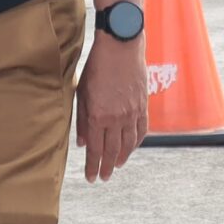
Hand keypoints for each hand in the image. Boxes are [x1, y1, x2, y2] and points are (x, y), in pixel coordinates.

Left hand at [74, 35, 146, 182]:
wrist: (121, 45)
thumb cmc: (96, 66)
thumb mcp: (82, 92)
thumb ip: (80, 119)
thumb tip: (81, 142)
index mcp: (97, 115)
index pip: (94, 149)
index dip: (92, 166)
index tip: (90, 178)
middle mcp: (116, 118)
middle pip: (111, 151)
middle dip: (106, 167)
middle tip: (102, 178)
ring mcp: (132, 113)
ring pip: (128, 144)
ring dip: (121, 158)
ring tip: (115, 166)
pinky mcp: (143, 105)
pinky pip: (141, 130)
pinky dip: (136, 143)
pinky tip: (131, 148)